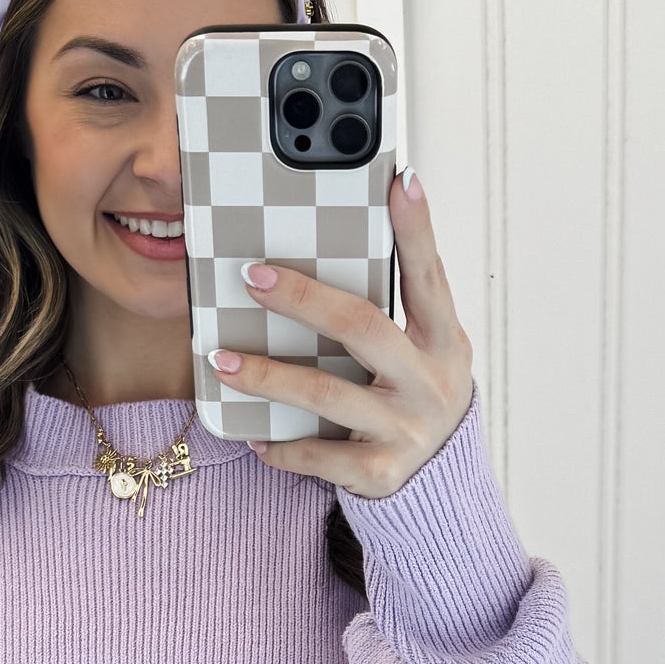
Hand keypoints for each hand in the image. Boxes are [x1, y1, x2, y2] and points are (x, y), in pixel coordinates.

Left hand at [211, 167, 472, 495]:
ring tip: (221, 362)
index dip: (416, 230)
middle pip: (362, 326)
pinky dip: (282, 445)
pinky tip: (253, 435)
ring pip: (327, 393)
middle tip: (252, 277)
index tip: (402, 180)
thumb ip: (384, 310)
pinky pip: (320, 454)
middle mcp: (430, 381)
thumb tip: (322, 253)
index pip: (427, 276)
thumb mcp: (416, 351)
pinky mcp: (382, 473)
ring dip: (268, 376)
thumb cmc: (410, 397)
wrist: (436, 483)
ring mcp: (406, 428)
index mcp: (442, 340)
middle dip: (302, 298)